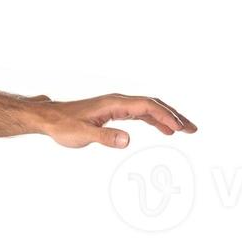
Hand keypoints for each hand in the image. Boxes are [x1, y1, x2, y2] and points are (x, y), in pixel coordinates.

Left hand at [31, 93, 196, 148]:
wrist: (49, 118)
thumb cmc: (63, 125)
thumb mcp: (82, 134)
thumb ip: (105, 137)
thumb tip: (128, 140)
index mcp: (113, 104)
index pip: (146, 106)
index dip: (165, 116)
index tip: (179, 128)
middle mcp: (118, 101)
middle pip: (153, 104)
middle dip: (174, 115)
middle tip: (192, 129)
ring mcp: (116, 106)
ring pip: (148, 108)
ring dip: (168, 118)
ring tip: (185, 130)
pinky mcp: (114, 112)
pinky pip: (141, 114)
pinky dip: (155, 120)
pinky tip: (164, 130)